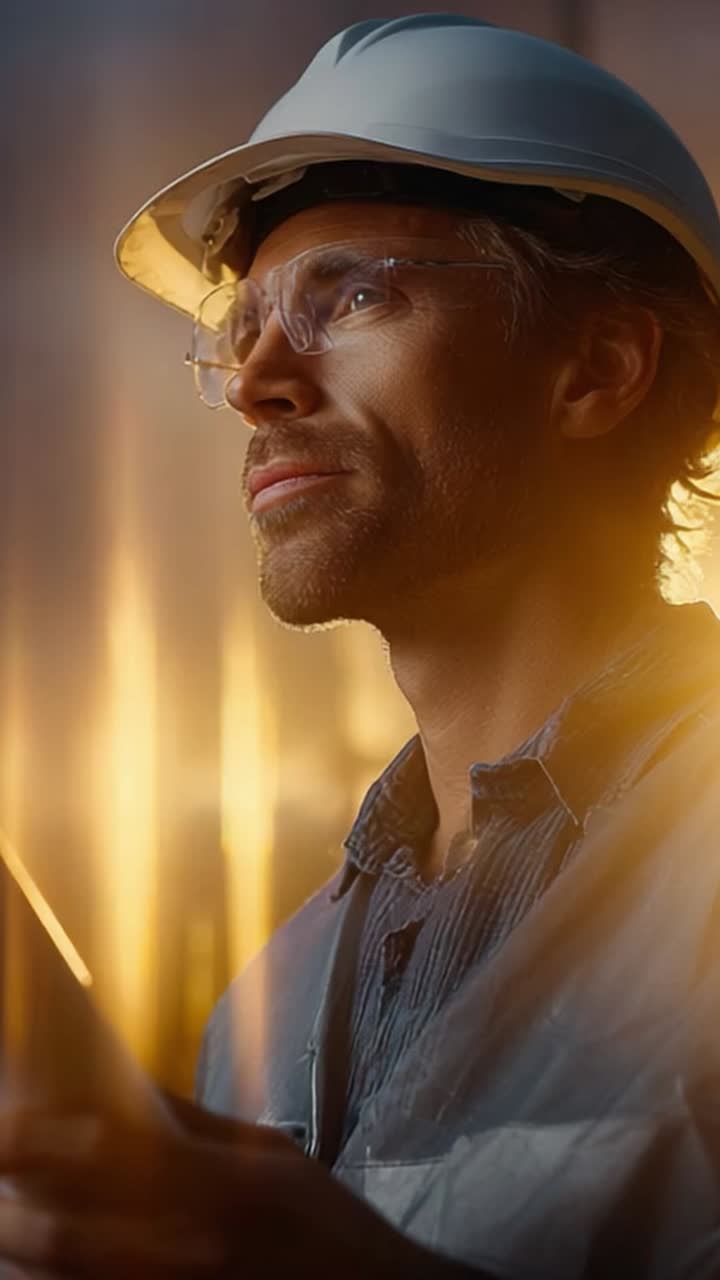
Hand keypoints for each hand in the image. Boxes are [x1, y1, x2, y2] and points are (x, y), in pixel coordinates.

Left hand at [0, 1100, 443, 1278]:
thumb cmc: (326, 1225)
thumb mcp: (273, 1155)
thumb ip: (199, 1129)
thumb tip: (129, 1092)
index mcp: (218, 1187)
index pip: (108, 1154)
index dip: (46, 1138)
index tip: (14, 1121)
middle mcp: (189, 1247)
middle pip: (68, 1226)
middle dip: (16, 1196)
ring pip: (71, 1276)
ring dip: (27, 1249)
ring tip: (6, 1218)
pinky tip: (43, 1266)